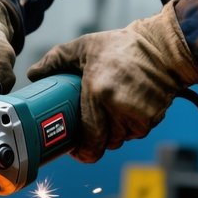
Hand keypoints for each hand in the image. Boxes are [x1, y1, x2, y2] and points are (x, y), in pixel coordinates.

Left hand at [27, 1, 197, 162]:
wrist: (164, 47)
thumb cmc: (122, 47)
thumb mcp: (84, 46)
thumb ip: (55, 60)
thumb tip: (33, 74)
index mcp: (98, 92)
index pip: (89, 139)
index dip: (81, 151)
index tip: (74, 148)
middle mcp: (119, 107)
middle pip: (104, 143)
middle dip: (96, 140)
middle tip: (89, 128)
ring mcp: (139, 115)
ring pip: (120, 139)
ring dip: (113, 132)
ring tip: (109, 112)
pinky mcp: (153, 117)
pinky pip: (136, 132)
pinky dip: (130, 126)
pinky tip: (126, 109)